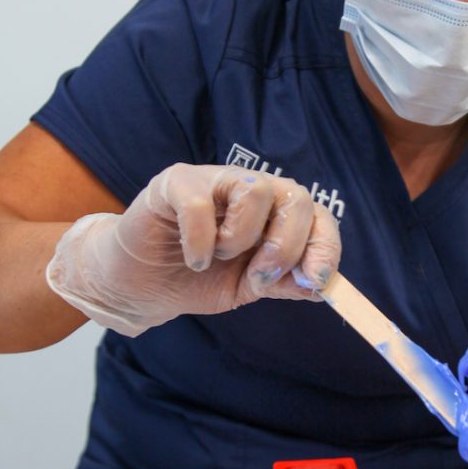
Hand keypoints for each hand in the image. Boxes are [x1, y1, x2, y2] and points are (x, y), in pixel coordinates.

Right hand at [46, 163, 340, 335]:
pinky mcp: (175, 183)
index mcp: (275, 213)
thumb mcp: (247, 287)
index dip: (325, 245)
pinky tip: (194, 260)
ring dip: (241, 239)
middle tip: (259, 279)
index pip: (319, 215)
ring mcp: (214, 180)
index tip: (318, 280)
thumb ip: (284, 282)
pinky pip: (201, 203)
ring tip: (217, 259)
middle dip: (287, 247)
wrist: (142, 286)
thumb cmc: (197, 279)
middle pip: (297, 197)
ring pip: (256, 191)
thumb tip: (321, 284)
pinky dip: (202, 241)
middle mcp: (250, 189)